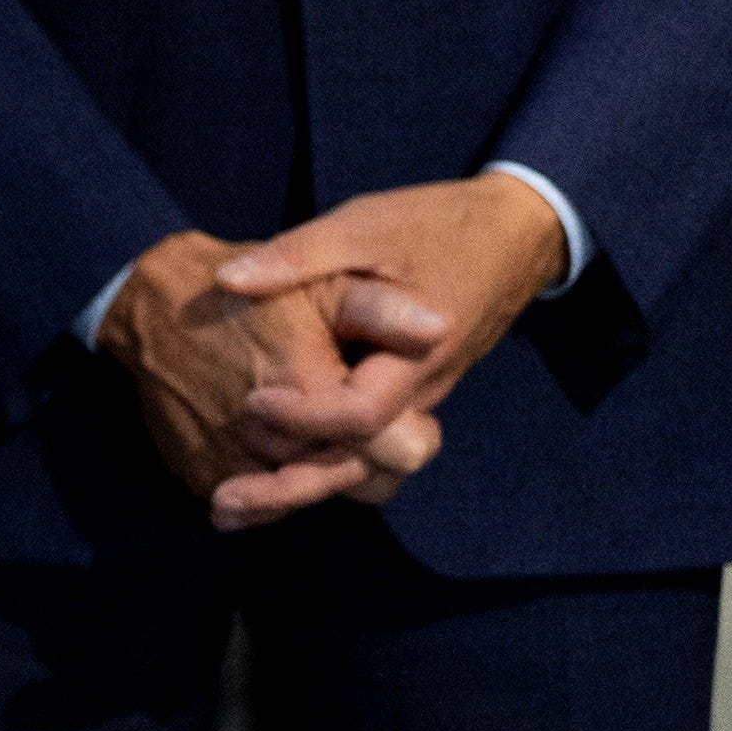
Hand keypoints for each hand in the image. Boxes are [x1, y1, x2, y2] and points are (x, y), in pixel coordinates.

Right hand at [96, 228, 419, 531]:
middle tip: (361, 422)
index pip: (399, 453)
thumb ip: (380, 310)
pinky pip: (263, 503)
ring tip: (322, 432)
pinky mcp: (205, 476)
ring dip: (324, 470)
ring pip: (312, 497)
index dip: (413, 435)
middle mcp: (274, 445)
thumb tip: (440, 326)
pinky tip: (278, 447)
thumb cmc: (242, 297)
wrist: (147, 306)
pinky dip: (275, 480)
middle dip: (370, 457)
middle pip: (359, 484)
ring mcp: (235, 467)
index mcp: (313, 398)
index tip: (411, 416)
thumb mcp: (317, 287)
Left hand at [211, 174, 572, 511]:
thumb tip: (228, 279)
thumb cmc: (435, 226)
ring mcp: (416, 399)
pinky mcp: (404, 394)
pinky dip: (317, 456)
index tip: (251, 402)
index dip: (306, 416)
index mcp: (415, 355)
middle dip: (293, 484)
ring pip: (362, 460)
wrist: (510, 238)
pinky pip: (364, 442)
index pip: (363, 413)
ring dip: (299, 480)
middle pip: (361, 460)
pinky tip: (262, 465)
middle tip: (221, 504)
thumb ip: (298, 255)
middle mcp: (420, 392)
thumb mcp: (362, 227)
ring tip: (229, 500)